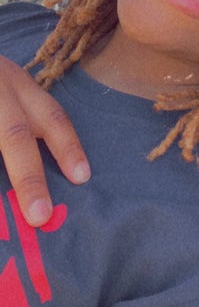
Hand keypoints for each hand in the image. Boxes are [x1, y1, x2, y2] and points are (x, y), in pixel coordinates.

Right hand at [0, 55, 89, 225]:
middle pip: (14, 135)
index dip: (68, 146)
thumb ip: (25, 123)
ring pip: (6, 137)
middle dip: (30, 177)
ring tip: (2, 222)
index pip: (50, 115)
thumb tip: (65, 174)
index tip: (82, 177)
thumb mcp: (8, 90)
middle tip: (40, 216)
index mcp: (16, 84)